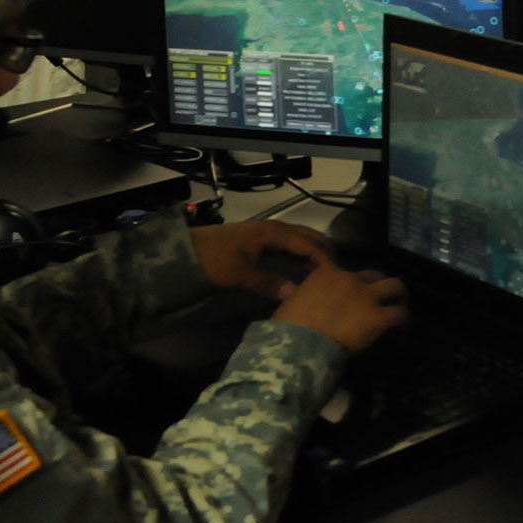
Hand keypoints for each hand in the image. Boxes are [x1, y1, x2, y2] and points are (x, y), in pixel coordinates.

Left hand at [191, 220, 334, 300]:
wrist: (184, 250)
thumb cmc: (212, 260)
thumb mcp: (239, 275)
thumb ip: (267, 284)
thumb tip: (295, 294)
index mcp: (272, 233)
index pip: (308, 244)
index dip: (324, 259)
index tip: (337, 275)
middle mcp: (274, 228)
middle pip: (309, 236)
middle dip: (325, 252)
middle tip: (338, 273)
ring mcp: (267, 231)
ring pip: (301, 237)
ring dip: (315, 251)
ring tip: (326, 270)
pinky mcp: (261, 237)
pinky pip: (291, 241)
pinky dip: (303, 251)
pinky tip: (304, 265)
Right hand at [272, 267, 409, 353]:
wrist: (297, 344)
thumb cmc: (287, 328)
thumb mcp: (292, 302)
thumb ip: (303, 294)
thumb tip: (298, 296)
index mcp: (327, 274)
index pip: (348, 273)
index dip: (354, 285)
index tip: (355, 296)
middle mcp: (350, 279)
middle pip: (375, 276)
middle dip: (379, 287)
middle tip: (381, 300)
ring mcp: (366, 296)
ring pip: (396, 286)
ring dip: (400, 296)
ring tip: (401, 306)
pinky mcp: (378, 316)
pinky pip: (400, 314)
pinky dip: (404, 321)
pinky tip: (403, 329)